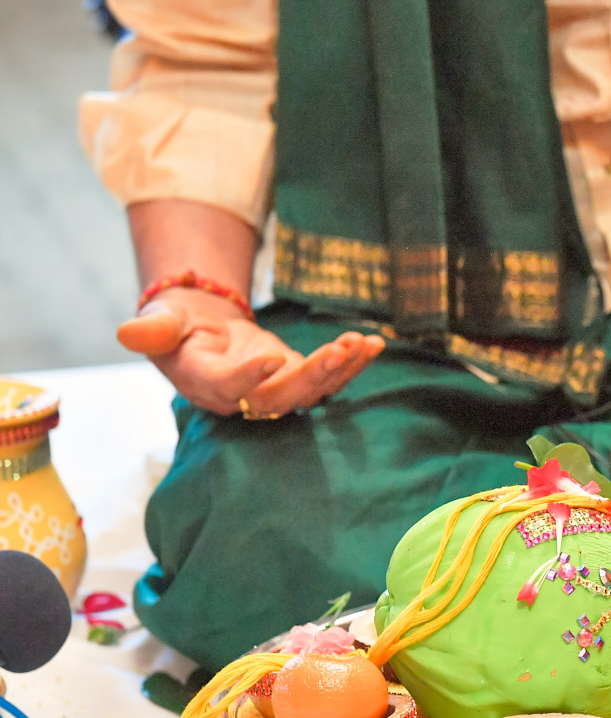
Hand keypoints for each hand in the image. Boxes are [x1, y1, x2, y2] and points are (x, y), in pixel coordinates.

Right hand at [117, 289, 384, 416]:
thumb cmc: (176, 325)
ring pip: (311, 391)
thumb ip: (153, 329)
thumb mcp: (162, 320)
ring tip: (364, 343)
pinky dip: (354, 362)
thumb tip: (127, 332)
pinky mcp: (296, 380)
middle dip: (312, 375)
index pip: (230, 387)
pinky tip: (376, 343)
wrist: (199, 331)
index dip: (251, 376)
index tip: (273, 357)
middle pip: (281, 396)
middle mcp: (243, 397)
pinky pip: (329, 378)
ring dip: (342, 369)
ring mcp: (273, 392)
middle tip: (339, 349)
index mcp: (206, 384)